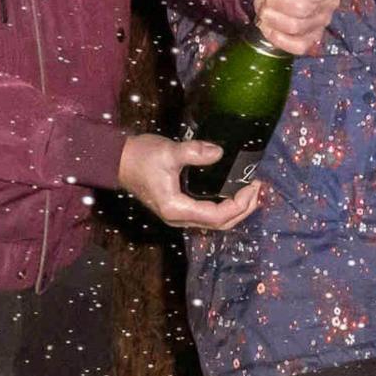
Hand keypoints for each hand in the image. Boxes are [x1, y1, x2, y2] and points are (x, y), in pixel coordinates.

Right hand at [120, 134, 262, 231]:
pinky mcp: (179, 207)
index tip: (253, 185)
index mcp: (177, 209)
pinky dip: (226, 206)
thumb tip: (219, 152)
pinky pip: (208, 213)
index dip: (241, 204)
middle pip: (221, 224)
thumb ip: (195, 152)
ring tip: (250, 189)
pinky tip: (234, 191)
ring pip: (215, 221)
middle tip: (258, 187)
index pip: (218, 217)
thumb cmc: (140, 157)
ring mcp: (179, 215)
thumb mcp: (169, 152)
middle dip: (244, 208)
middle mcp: (179, 218)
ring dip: (237, 209)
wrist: (117, 160)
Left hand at [251, 0, 342, 54]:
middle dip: (276, 1)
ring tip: (264, 7)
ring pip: (296, 27)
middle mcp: (331, 3)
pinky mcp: (311, 39)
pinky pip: (297, 46)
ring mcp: (322, 23)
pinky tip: (267, 26)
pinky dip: (276, 37)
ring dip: (272, 17)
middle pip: (303, 9)